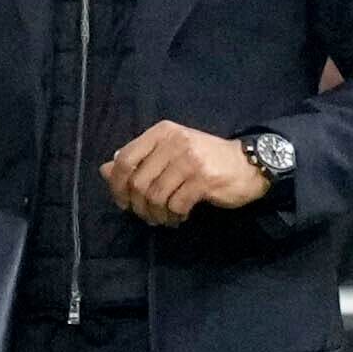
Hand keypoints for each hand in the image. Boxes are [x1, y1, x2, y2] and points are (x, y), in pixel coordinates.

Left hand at [102, 122, 268, 226]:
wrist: (247, 164)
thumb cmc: (204, 159)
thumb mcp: (169, 152)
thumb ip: (138, 159)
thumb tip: (104, 170)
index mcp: (161, 133)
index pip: (124, 159)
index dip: (117, 186)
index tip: (123, 202)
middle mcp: (173, 142)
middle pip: (138, 182)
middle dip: (138, 206)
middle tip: (147, 216)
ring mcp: (189, 160)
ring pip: (155, 197)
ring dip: (156, 215)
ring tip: (164, 219)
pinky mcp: (203, 179)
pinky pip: (176, 205)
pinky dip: (173, 216)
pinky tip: (179, 217)